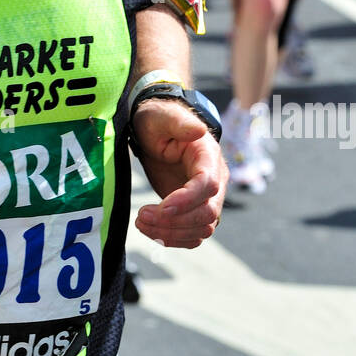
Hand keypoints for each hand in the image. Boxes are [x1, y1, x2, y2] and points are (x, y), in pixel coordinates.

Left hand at [131, 98, 226, 248]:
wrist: (154, 131)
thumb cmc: (157, 121)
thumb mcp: (163, 116)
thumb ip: (179, 122)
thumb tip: (200, 130)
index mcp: (208, 156)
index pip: (208, 185)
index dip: (187, 199)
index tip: (161, 207)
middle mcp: (215, 179)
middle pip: (208, 213)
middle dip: (175, 221)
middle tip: (141, 216)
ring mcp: (206, 198)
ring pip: (202, 229)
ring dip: (172, 233)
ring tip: (140, 222)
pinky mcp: (193, 210)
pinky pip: (193, 235)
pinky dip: (173, 239)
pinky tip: (150, 230)